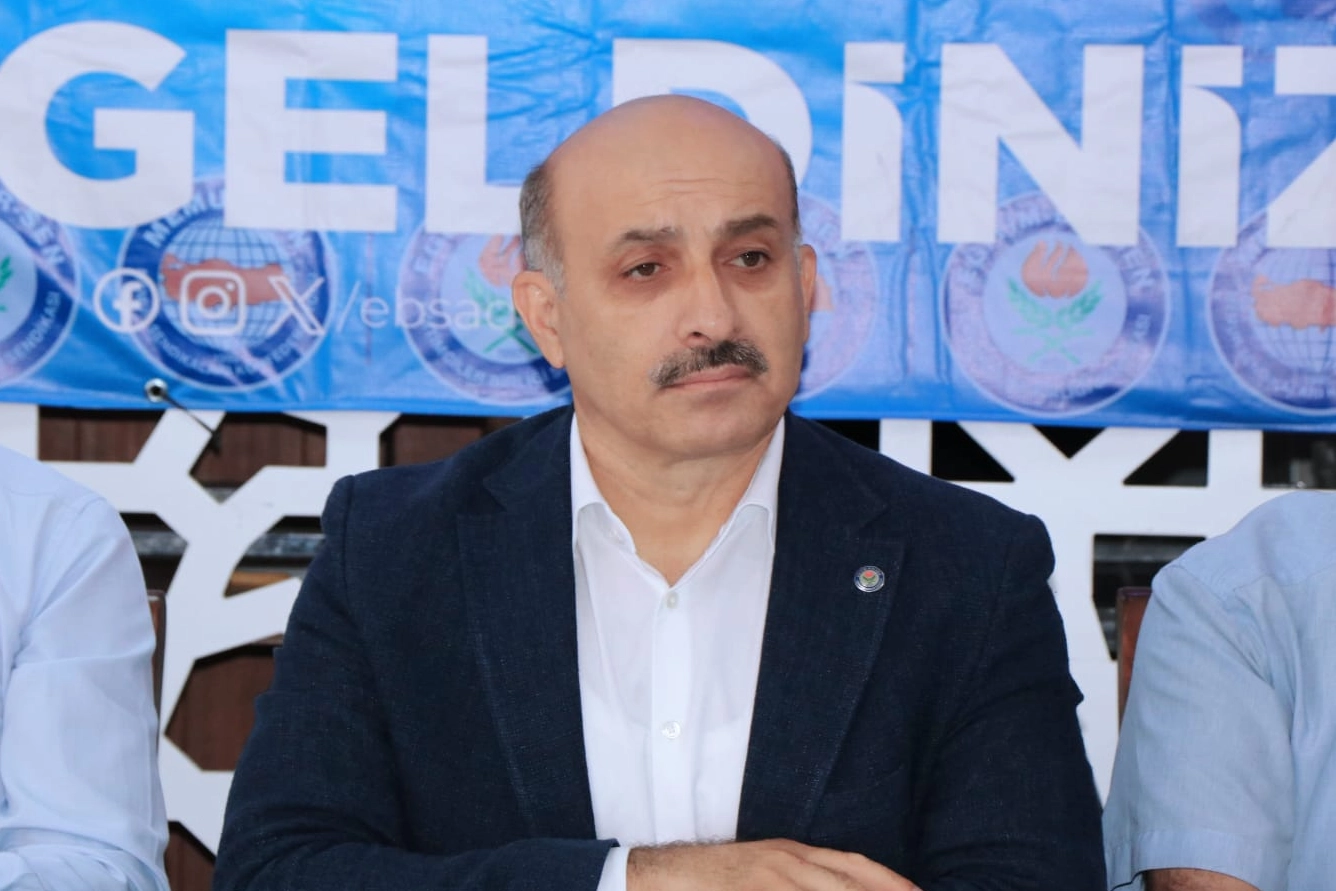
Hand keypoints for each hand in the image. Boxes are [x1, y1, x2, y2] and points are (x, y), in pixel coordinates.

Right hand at [627, 839, 919, 890]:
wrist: (667, 878)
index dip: (890, 881)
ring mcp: (769, 882)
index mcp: (794, 853)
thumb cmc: (722, 878)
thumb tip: (844, 883)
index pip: (854, 866)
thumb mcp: (770, 867)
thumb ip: (807, 876)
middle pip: (848, 885)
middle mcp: (787, 864)